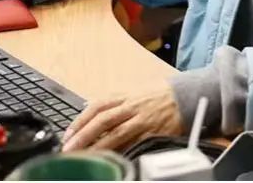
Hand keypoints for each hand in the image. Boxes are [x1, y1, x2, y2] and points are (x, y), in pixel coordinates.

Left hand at [62, 88, 182, 152]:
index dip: (80, 120)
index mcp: (124, 96)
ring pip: (117, 134)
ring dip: (98, 147)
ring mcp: (142, 121)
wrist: (185, 97)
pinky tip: (112, 160)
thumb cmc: (157, 96)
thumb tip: (90, 111)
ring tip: (84, 158)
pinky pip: (135, 144)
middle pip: (103, 120)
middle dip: (84, 135)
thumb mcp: (134, 93)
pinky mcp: (153, 133)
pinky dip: (122, 152)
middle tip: (69, 149)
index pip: (97, 106)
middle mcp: (131, 107)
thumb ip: (114, 103)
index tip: (68, 134)